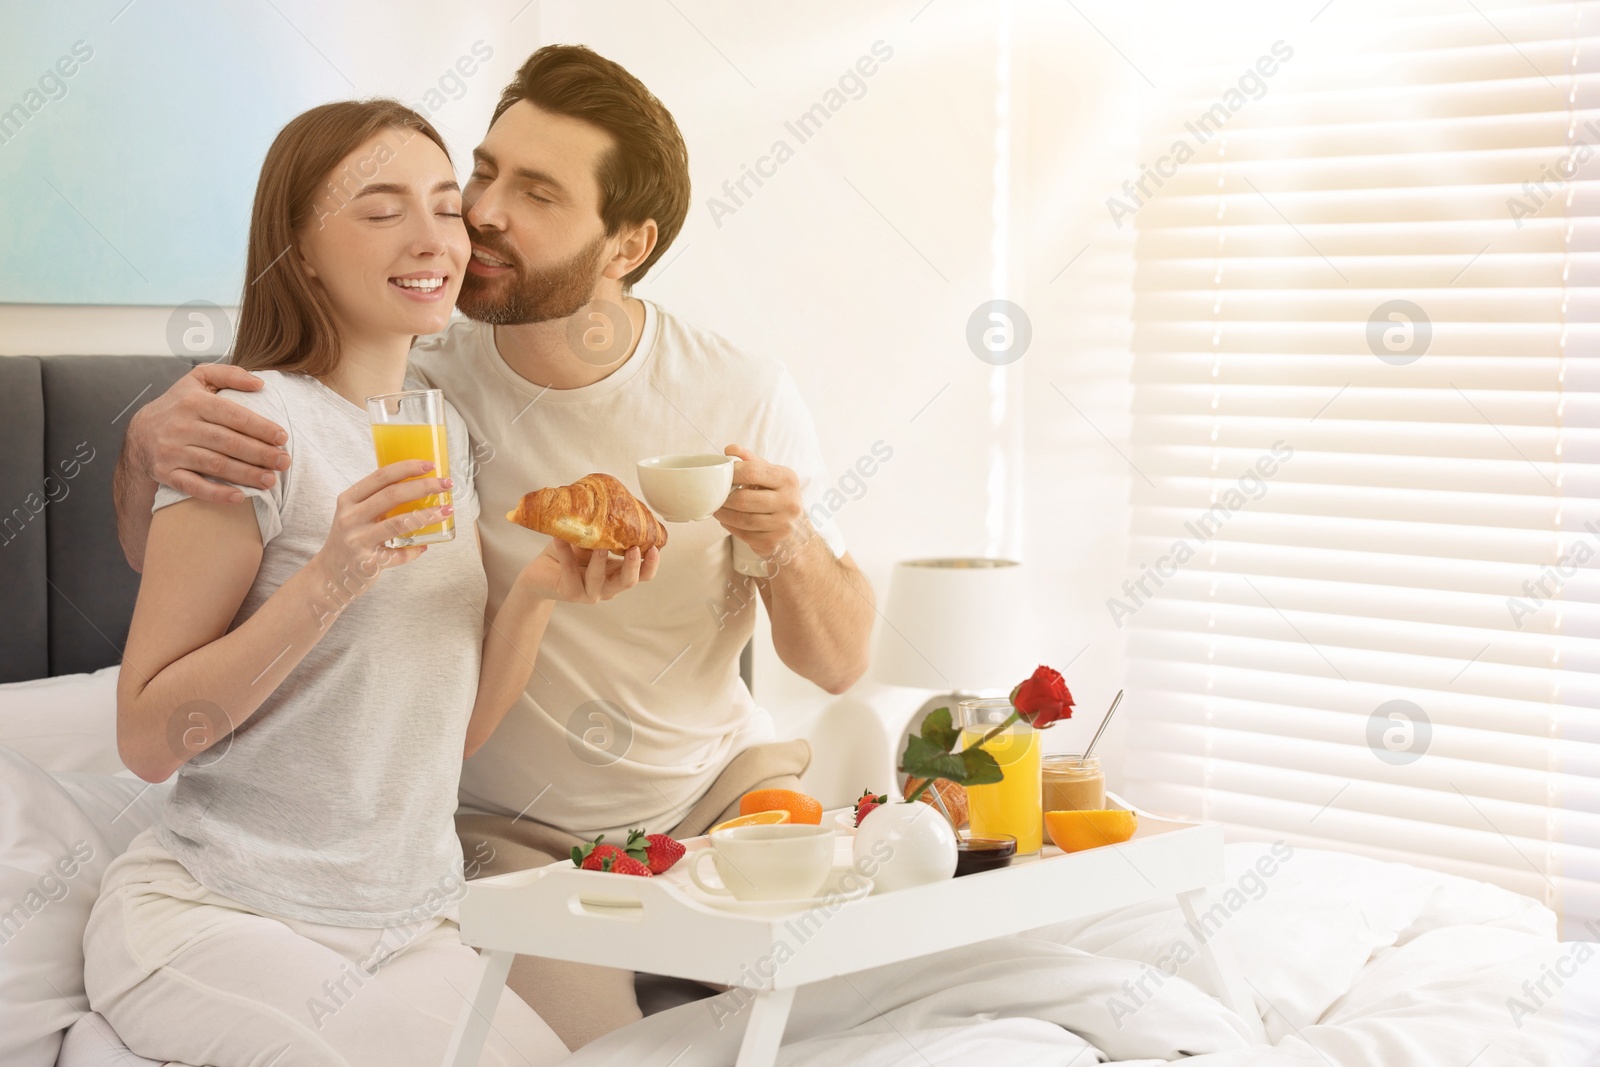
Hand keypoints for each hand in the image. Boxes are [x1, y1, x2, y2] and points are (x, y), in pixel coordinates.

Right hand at [129, 364, 290, 503]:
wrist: (140, 432)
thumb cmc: (180, 404)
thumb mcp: (199, 379)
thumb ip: (229, 374)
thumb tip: (260, 383)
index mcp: (193, 401)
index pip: (234, 415)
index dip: (261, 428)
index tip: (282, 438)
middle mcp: (181, 426)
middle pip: (229, 442)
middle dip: (261, 454)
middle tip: (284, 462)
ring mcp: (171, 450)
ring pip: (215, 465)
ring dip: (246, 475)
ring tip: (271, 480)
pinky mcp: (165, 472)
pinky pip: (193, 486)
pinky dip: (216, 494)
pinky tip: (240, 497)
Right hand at [312, 461, 453, 596]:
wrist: (329, 575)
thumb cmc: (350, 539)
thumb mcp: (355, 514)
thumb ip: (377, 501)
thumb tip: (418, 485)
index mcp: (349, 499)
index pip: (381, 476)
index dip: (407, 468)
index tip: (430, 464)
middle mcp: (350, 517)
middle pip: (393, 495)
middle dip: (424, 486)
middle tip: (446, 484)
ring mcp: (358, 540)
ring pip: (399, 523)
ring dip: (427, 515)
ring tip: (447, 510)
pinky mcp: (367, 562)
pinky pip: (399, 554)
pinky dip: (415, 550)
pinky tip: (424, 546)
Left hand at [516, 538, 659, 604]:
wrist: (541, 571)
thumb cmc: (570, 553)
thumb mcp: (592, 540)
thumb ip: (606, 529)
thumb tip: (617, 498)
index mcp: (617, 573)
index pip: (642, 575)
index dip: (651, 565)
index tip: (655, 549)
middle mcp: (607, 586)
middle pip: (627, 582)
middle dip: (634, 567)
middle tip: (635, 549)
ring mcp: (588, 592)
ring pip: (600, 583)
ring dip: (601, 563)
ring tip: (600, 547)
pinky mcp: (569, 592)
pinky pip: (570, 573)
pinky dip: (566, 554)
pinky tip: (560, 539)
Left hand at [714, 444, 806, 559]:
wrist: (797, 532)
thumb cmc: (779, 497)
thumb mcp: (771, 475)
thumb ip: (751, 461)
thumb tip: (730, 449)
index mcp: (787, 479)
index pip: (752, 472)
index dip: (731, 473)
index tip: (722, 475)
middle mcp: (789, 502)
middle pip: (744, 499)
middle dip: (725, 498)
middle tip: (715, 496)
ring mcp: (782, 525)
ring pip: (742, 519)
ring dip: (724, 514)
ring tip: (717, 508)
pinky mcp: (773, 543)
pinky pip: (744, 534)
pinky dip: (731, 527)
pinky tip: (728, 521)